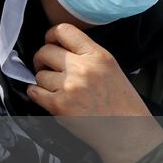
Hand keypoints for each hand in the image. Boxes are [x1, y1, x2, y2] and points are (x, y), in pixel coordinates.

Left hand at [28, 23, 162, 162]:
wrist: (128, 132)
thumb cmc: (121, 102)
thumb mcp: (110, 68)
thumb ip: (85, 54)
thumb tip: (56, 46)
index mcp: (97, 56)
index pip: (63, 30)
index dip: (51, 36)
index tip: (50, 43)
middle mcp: (82, 68)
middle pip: (44, 51)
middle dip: (42, 59)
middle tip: (49, 68)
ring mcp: (69, 87)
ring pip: (39, 74)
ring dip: (44, 81)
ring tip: (59, 89)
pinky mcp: (59, 105)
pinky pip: (33, 92)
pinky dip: (37, 94)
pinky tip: (49, 97)